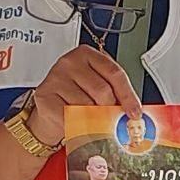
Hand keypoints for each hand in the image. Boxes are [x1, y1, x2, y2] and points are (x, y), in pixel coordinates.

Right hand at [26, 47, 141, 146]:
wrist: (49, 110)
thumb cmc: (76, 97)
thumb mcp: (98, 89)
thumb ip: (115, 95)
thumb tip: (133, 112)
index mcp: (87, 55)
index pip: (114, 73)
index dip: (128, 95)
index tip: (134, 112)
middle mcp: (70, 62)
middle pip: (103, 91)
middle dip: (110, 110)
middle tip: (108, 119)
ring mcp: (56, 77)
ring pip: (87, 106)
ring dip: (92, 119)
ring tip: (88, 120)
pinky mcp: (45, 95)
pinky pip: (70, 116)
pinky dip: (77, 125)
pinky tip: (75, 122)